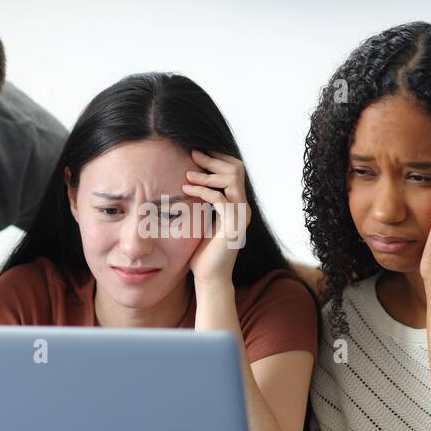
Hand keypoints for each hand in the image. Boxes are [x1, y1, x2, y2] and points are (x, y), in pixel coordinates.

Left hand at [183, 149, 250, 286]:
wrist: (210, 276)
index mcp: (237, 204)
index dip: (218, 158)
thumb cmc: (202, 251)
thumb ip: (203, 202)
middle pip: (236, 169)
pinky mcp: (233, 225)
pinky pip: (221, 198)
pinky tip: (187, 189)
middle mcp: (243, 207)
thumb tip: (188, 181)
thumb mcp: (203, 219)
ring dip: (208, 173)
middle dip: (213, 159)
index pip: (235, 170)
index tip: (198, 154)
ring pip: (232, 179)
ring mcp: (241, 215)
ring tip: (188, 174)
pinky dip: (203, 191)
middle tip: (192, 155)